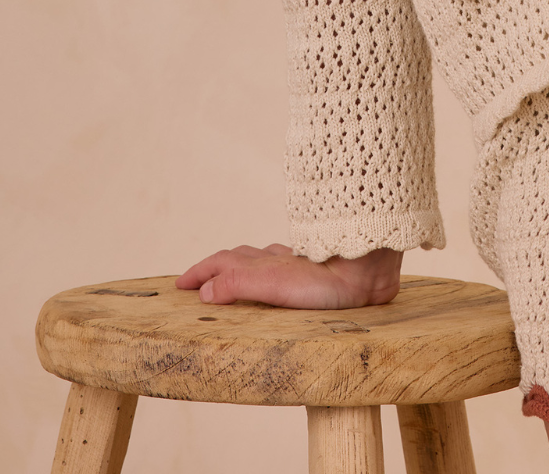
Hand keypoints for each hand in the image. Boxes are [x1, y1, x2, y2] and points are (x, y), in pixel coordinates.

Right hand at [175, 243, 402, 308]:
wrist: (368, 267)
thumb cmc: (324, 279)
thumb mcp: (272, 283)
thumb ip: (237, 286)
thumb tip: (205, 292)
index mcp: (262, 262)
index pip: (222, 263)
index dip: (200, 272)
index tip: (179, 284)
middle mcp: (277, 258)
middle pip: (238, 257)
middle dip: (215, 267)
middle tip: (196, 280)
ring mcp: (298, 260)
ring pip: (262, 257)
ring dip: (241, 264)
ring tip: (230, 273)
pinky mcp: (319, 267)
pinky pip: (285, 262)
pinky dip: (269, 266)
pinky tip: (281, 270)